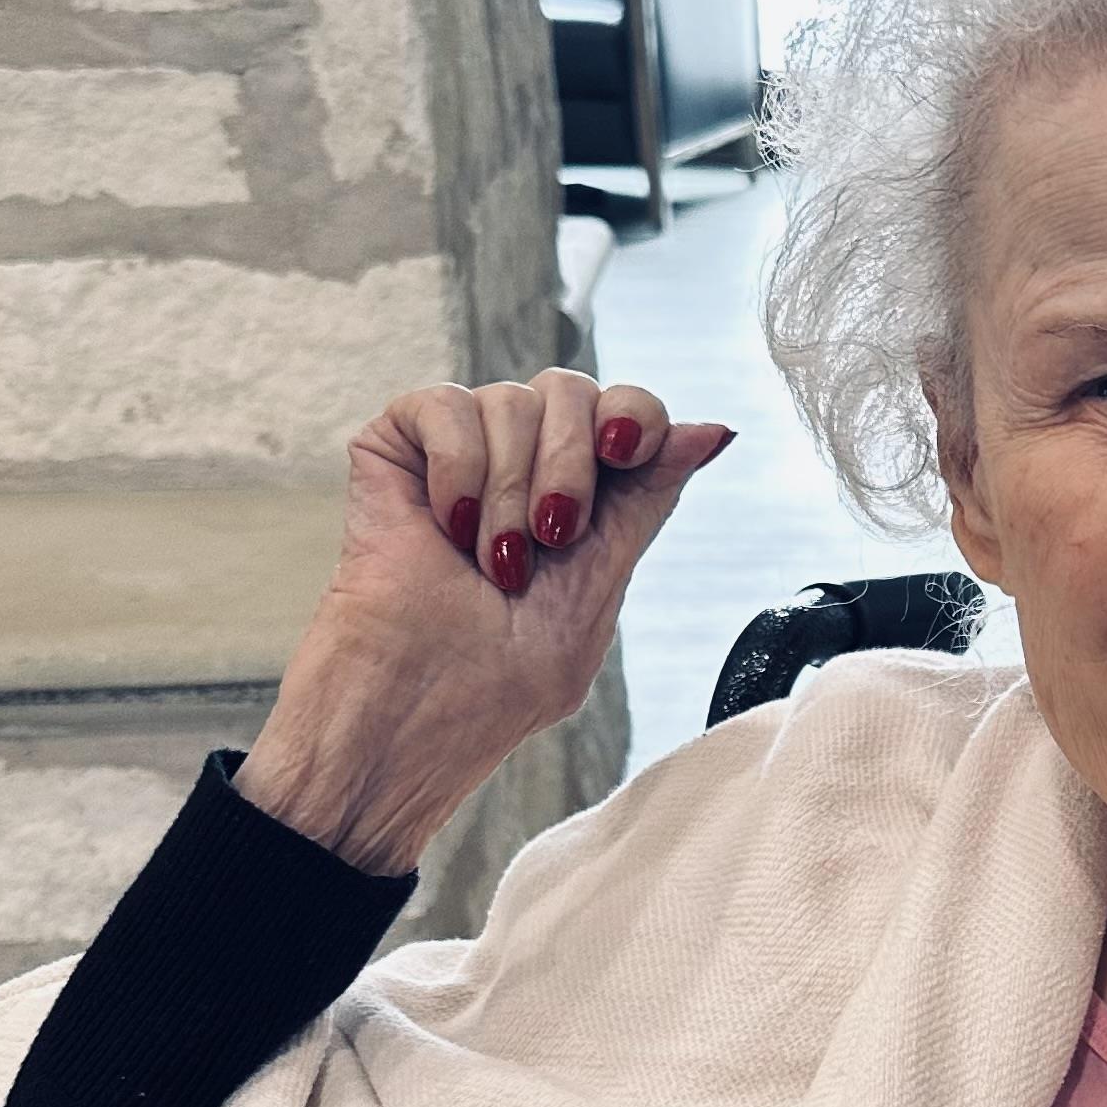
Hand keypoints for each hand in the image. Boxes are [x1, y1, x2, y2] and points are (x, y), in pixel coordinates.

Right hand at [234, 371, 733, 872]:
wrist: (408, 717)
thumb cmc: (494, 687)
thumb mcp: (596, 594)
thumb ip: (646, 506)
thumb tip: (712, 430)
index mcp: (580, 499)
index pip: (626, 410)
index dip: (636, 415)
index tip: (624, 452)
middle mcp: (521, 466)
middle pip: (572, 389)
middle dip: (572, 463)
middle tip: (548, 538)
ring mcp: (457, 456)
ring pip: (511, 398)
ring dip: (511, 490)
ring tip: (488, 562)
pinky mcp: (394, 451)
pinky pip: (445, 404)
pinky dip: (457, 468)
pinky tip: (446, 528)